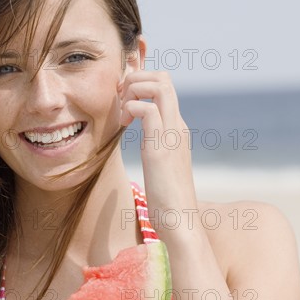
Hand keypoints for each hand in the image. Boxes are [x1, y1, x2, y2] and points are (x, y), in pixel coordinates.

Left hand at [118, 71, 198, 236]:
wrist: (180, 221)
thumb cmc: (166, 199)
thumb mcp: (159, 164)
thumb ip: (155, 145)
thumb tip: (145, 142)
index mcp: (177, 129)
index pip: (165, 87)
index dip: (141, 84)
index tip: (123, 102)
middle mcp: (178, 126)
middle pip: (164, 78)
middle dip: (136, 78)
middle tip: (120, 101)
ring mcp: (172, 134)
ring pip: (159, 86)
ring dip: (134, 90)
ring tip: (122, 113)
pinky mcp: (161, 147)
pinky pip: (147, 109)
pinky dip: (131, 108)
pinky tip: (123, 126)